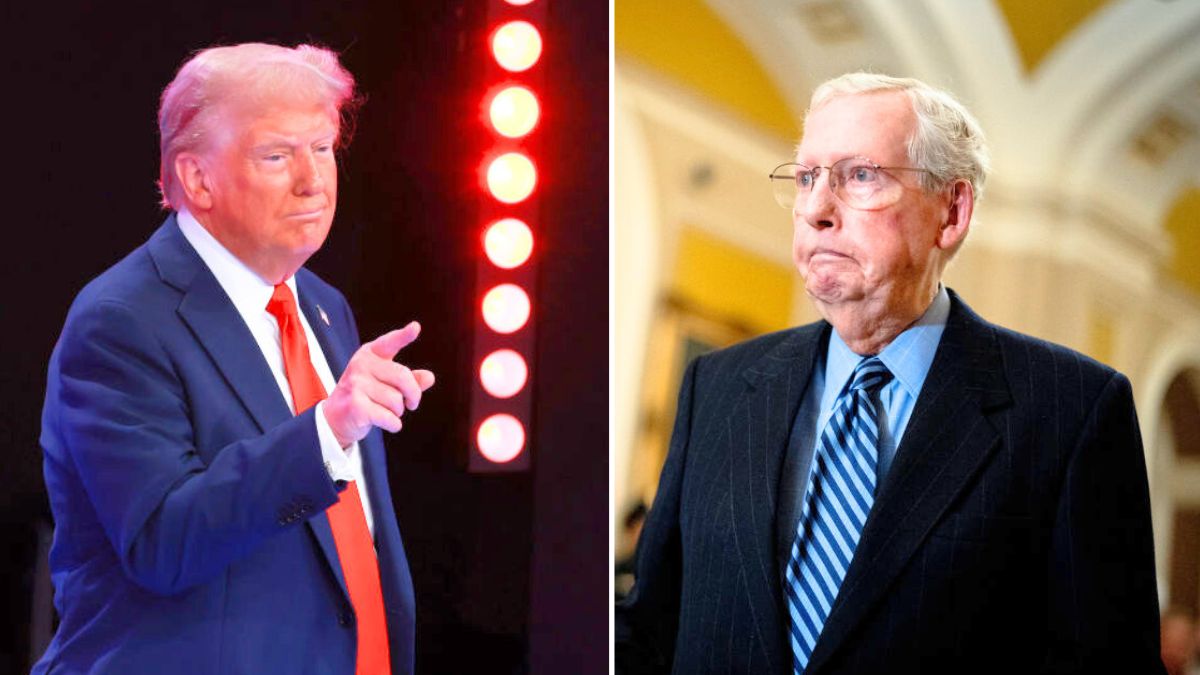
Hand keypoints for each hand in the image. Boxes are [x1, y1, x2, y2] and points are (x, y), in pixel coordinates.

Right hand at [322, 321, 435, 447]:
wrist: (336, 417)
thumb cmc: (366, 396)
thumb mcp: (386, 383)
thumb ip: (409, 380)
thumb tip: (429, 377)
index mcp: (370, 354)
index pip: (390, 343)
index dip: (404, 335)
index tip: (416, 327)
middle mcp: (361, 365)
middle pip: (404, 378)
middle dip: (414, 395)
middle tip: (412, 404)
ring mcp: (356, 384)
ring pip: (396, 400)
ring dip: (398, 412)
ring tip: (387, 411)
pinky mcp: (355, 405)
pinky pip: (389, 417)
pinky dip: (394, 424)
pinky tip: (388, 423)